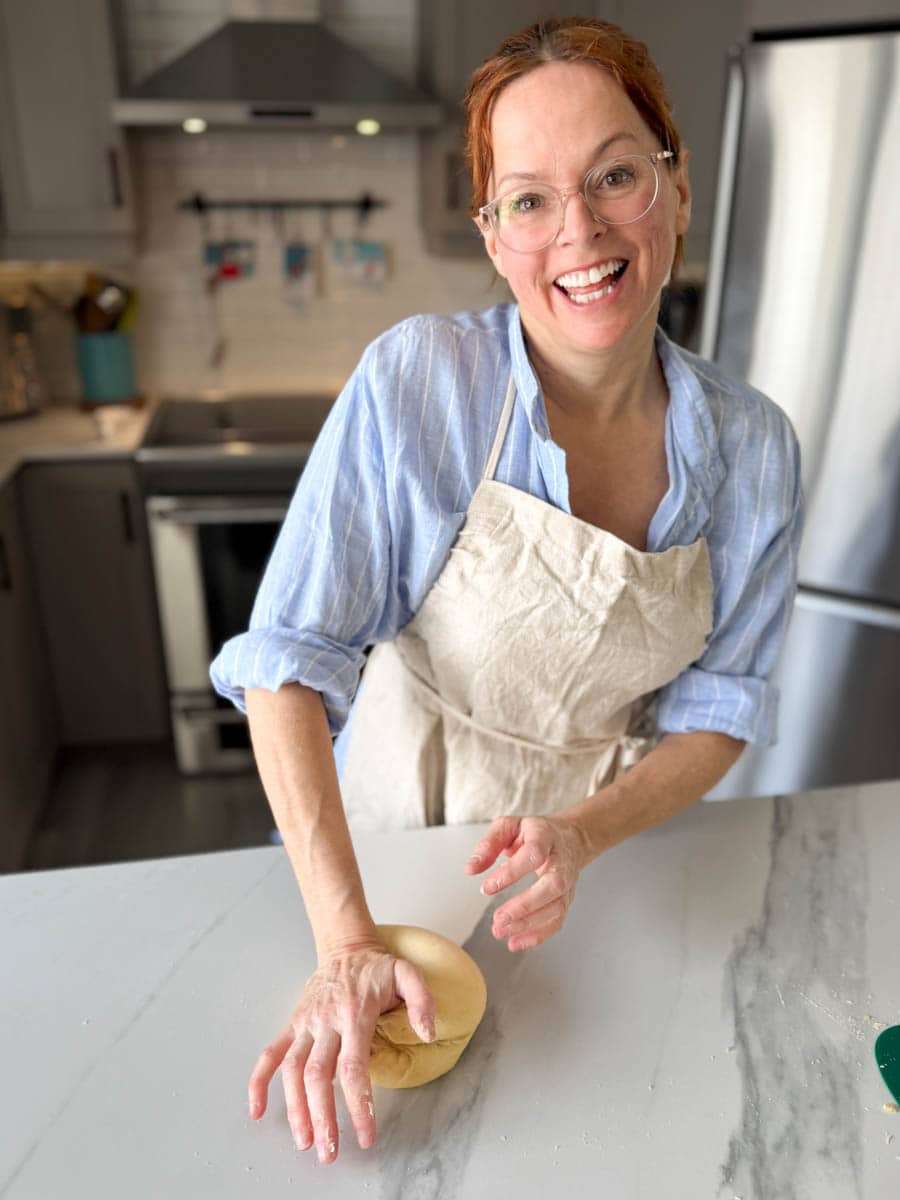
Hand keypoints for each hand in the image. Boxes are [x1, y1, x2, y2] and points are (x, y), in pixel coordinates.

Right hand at [247, 940, 434, 1164]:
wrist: (346, 947)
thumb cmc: (378, 967)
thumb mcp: (408, 973)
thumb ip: (421, 1000)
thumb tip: (428, 1033)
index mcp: (355, 1015)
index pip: (353, 1067)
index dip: (358, 1104)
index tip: (365, 1135)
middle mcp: (326, 1021)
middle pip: (318, 1075)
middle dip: (322, 1116)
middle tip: (328, 1152)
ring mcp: (306, 1023)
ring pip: (292, 1070)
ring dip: (294, 1107)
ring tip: (304, 1141)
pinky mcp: (293, 1023)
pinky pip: (271, 1052)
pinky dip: (259, 1081)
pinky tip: (258, 1109)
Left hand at [464, 815, 589, 950]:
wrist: (568, 839)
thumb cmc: (533, 833)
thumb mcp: (508, 826)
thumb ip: (488, 844)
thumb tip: (471, 869)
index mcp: (545, 838)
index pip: (533, 855)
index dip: (512, 873)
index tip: (487, 887)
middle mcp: (561, 862)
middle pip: (551, 886)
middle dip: (524, 905)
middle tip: (498, 918)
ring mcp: (567, 883)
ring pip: (555, 908)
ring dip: (528, 924)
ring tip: (500, 931)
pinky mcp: (566, 900)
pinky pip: (556, 922)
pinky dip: (537, 936)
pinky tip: (515, 942)